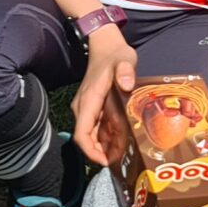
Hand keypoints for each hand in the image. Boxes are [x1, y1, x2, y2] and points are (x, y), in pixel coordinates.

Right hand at [70, 27, 135, 165]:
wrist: (105, 45)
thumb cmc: (115, 54)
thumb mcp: (124, 59)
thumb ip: (125, 70)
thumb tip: (126, 83)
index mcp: (89, 100)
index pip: (81, 133)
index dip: (90, 150)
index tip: (105, 161)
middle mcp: (83, 107)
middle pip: (86, 138)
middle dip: (101, 152)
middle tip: (122, 160)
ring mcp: (87, 108)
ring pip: (91, 135)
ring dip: (104, 146)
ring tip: (124, 153)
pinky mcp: (93, 108)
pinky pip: (96, 128)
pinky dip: (106, 137)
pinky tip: (122, 141)